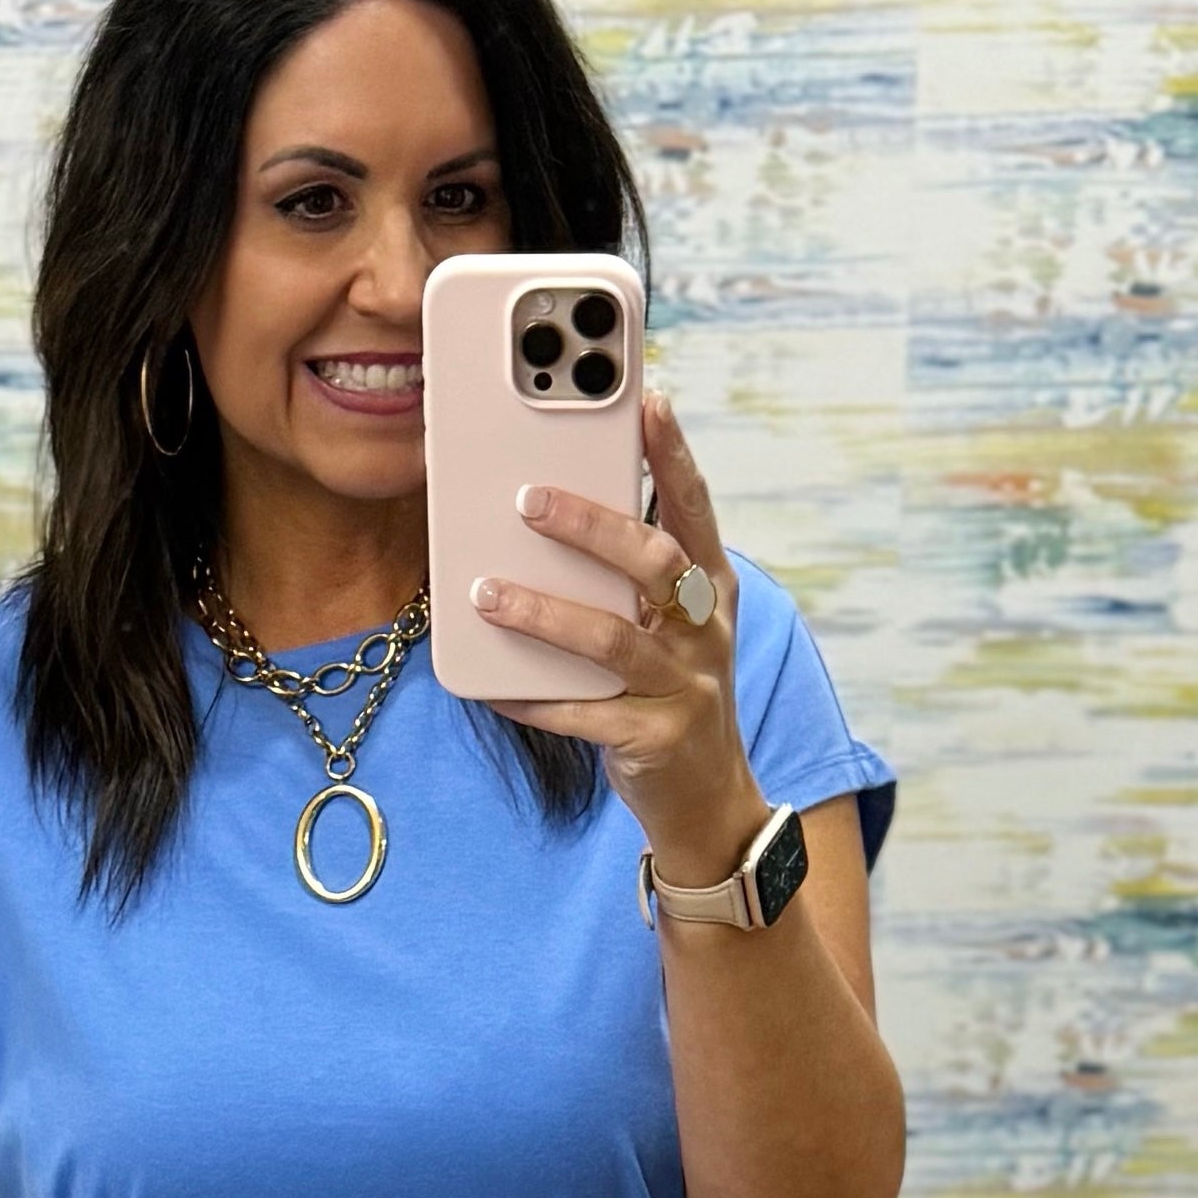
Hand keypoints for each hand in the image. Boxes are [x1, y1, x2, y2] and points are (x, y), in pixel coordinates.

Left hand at [472, 390, 764, 885]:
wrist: (706, 800)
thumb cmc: (670, 692)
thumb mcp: (666, 626)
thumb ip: (627, 577)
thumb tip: (549, 511)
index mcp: (711, 588)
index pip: (694, 508)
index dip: (672, 454)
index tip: (647, 398)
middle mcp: (705, 632)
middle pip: (654, 564)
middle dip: (591, 526)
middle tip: (527, 498)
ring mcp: (684, 688)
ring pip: (611, 641)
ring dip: (544, 613)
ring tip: (486, 592)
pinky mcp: (653, 741)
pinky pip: (582, 715)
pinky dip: (531, 698)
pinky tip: (488, 684)